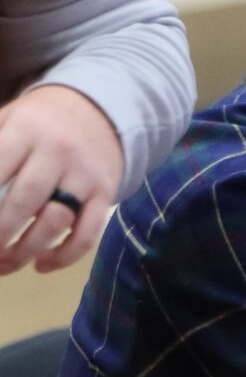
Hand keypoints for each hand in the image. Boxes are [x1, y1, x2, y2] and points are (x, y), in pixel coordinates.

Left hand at [0, 85, 123, 274]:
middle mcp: (57, 152)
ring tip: (5, 266)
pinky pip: (89, 232)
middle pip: (24, 201)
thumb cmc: (41, 121)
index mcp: (25, 131)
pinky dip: (66, 255)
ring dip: (26, 250)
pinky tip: (43, 265)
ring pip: (56, 221)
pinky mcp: (105, 193)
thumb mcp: (7, 118)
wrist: (101, 110)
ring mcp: (85, 175)